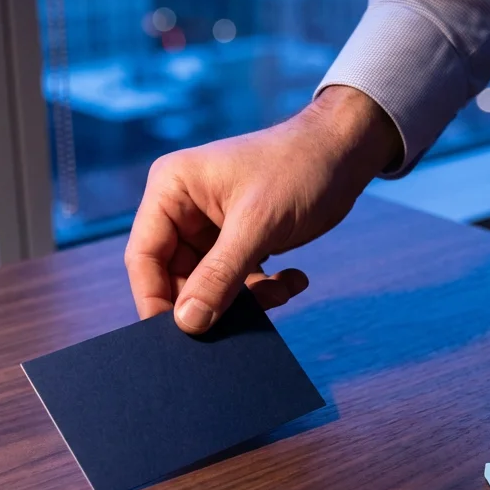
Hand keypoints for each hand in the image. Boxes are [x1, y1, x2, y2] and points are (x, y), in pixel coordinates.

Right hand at [125, 86, 400, 333]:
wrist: (345, 152)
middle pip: (174, 276)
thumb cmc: (298, 169)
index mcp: (171, 189)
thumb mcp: (256, 226)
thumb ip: (219, 277)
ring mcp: (210, 225)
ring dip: (244, 298)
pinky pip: (236, 280)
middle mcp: (183, 207)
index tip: (175, 338)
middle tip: (239, 324)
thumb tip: (187, 324)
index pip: (144, 256)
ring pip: (208, 284)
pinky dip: (263, 288)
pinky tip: (293, 279)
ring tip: (280, 292)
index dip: (154, 299)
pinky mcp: (238, 239)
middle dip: (208, 303)